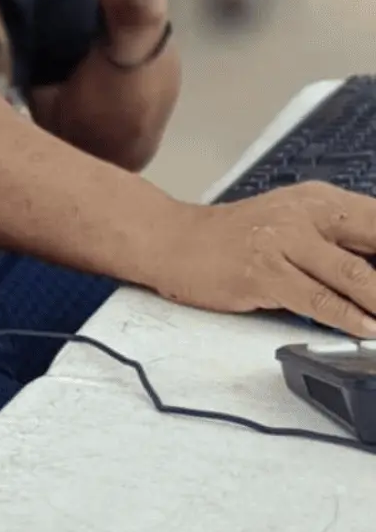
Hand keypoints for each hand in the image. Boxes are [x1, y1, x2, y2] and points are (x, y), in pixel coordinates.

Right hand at [154, 183, 375, 336]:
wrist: (174, 240)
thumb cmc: (238, 240)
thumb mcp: (293, 226)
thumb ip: (340, 245)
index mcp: (321, 200)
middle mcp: (305, 214)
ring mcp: (282, 241)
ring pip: (354, 276)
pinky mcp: (263, 272)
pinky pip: (318, 300)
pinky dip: (350, 319)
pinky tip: (369, 331)